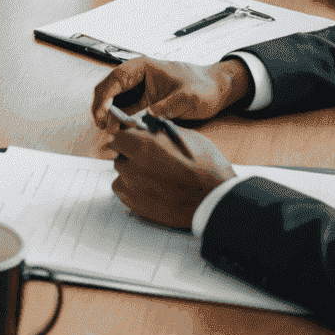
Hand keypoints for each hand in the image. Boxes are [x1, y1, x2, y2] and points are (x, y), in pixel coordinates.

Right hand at [90, 56, 253, 128]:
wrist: (215, 89)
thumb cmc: (203, 87)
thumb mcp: (189, 96)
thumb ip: (168, 105)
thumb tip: (148, 117)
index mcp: (142, 67)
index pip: (115, 79)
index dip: (104, 98)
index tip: (103, 116)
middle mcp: (135, 76)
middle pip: (107, 89)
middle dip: (102, 108)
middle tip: (105, 128)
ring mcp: (138, 88)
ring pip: (112, 100)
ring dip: (109, 116)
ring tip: (113, 133)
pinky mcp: (142, 100)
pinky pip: (124, 109)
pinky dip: (120, 120)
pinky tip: (123, 132)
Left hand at [100, 116, 236, 229]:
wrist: (216, 202)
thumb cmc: (207, 169)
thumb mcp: (186, 137)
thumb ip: (160, 132)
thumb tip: (146, 128)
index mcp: (142, 146)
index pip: (118, 136)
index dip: (128, 137)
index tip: (135, 140)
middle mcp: (132, 167)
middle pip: (120, 156)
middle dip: (131, 155)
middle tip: (152, 160)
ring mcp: (132, 188)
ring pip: (122, 173)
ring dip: (133, 172)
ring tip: (156, 177)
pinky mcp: (136, 206)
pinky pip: (124, 191)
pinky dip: (132, 188)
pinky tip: (151, 188)